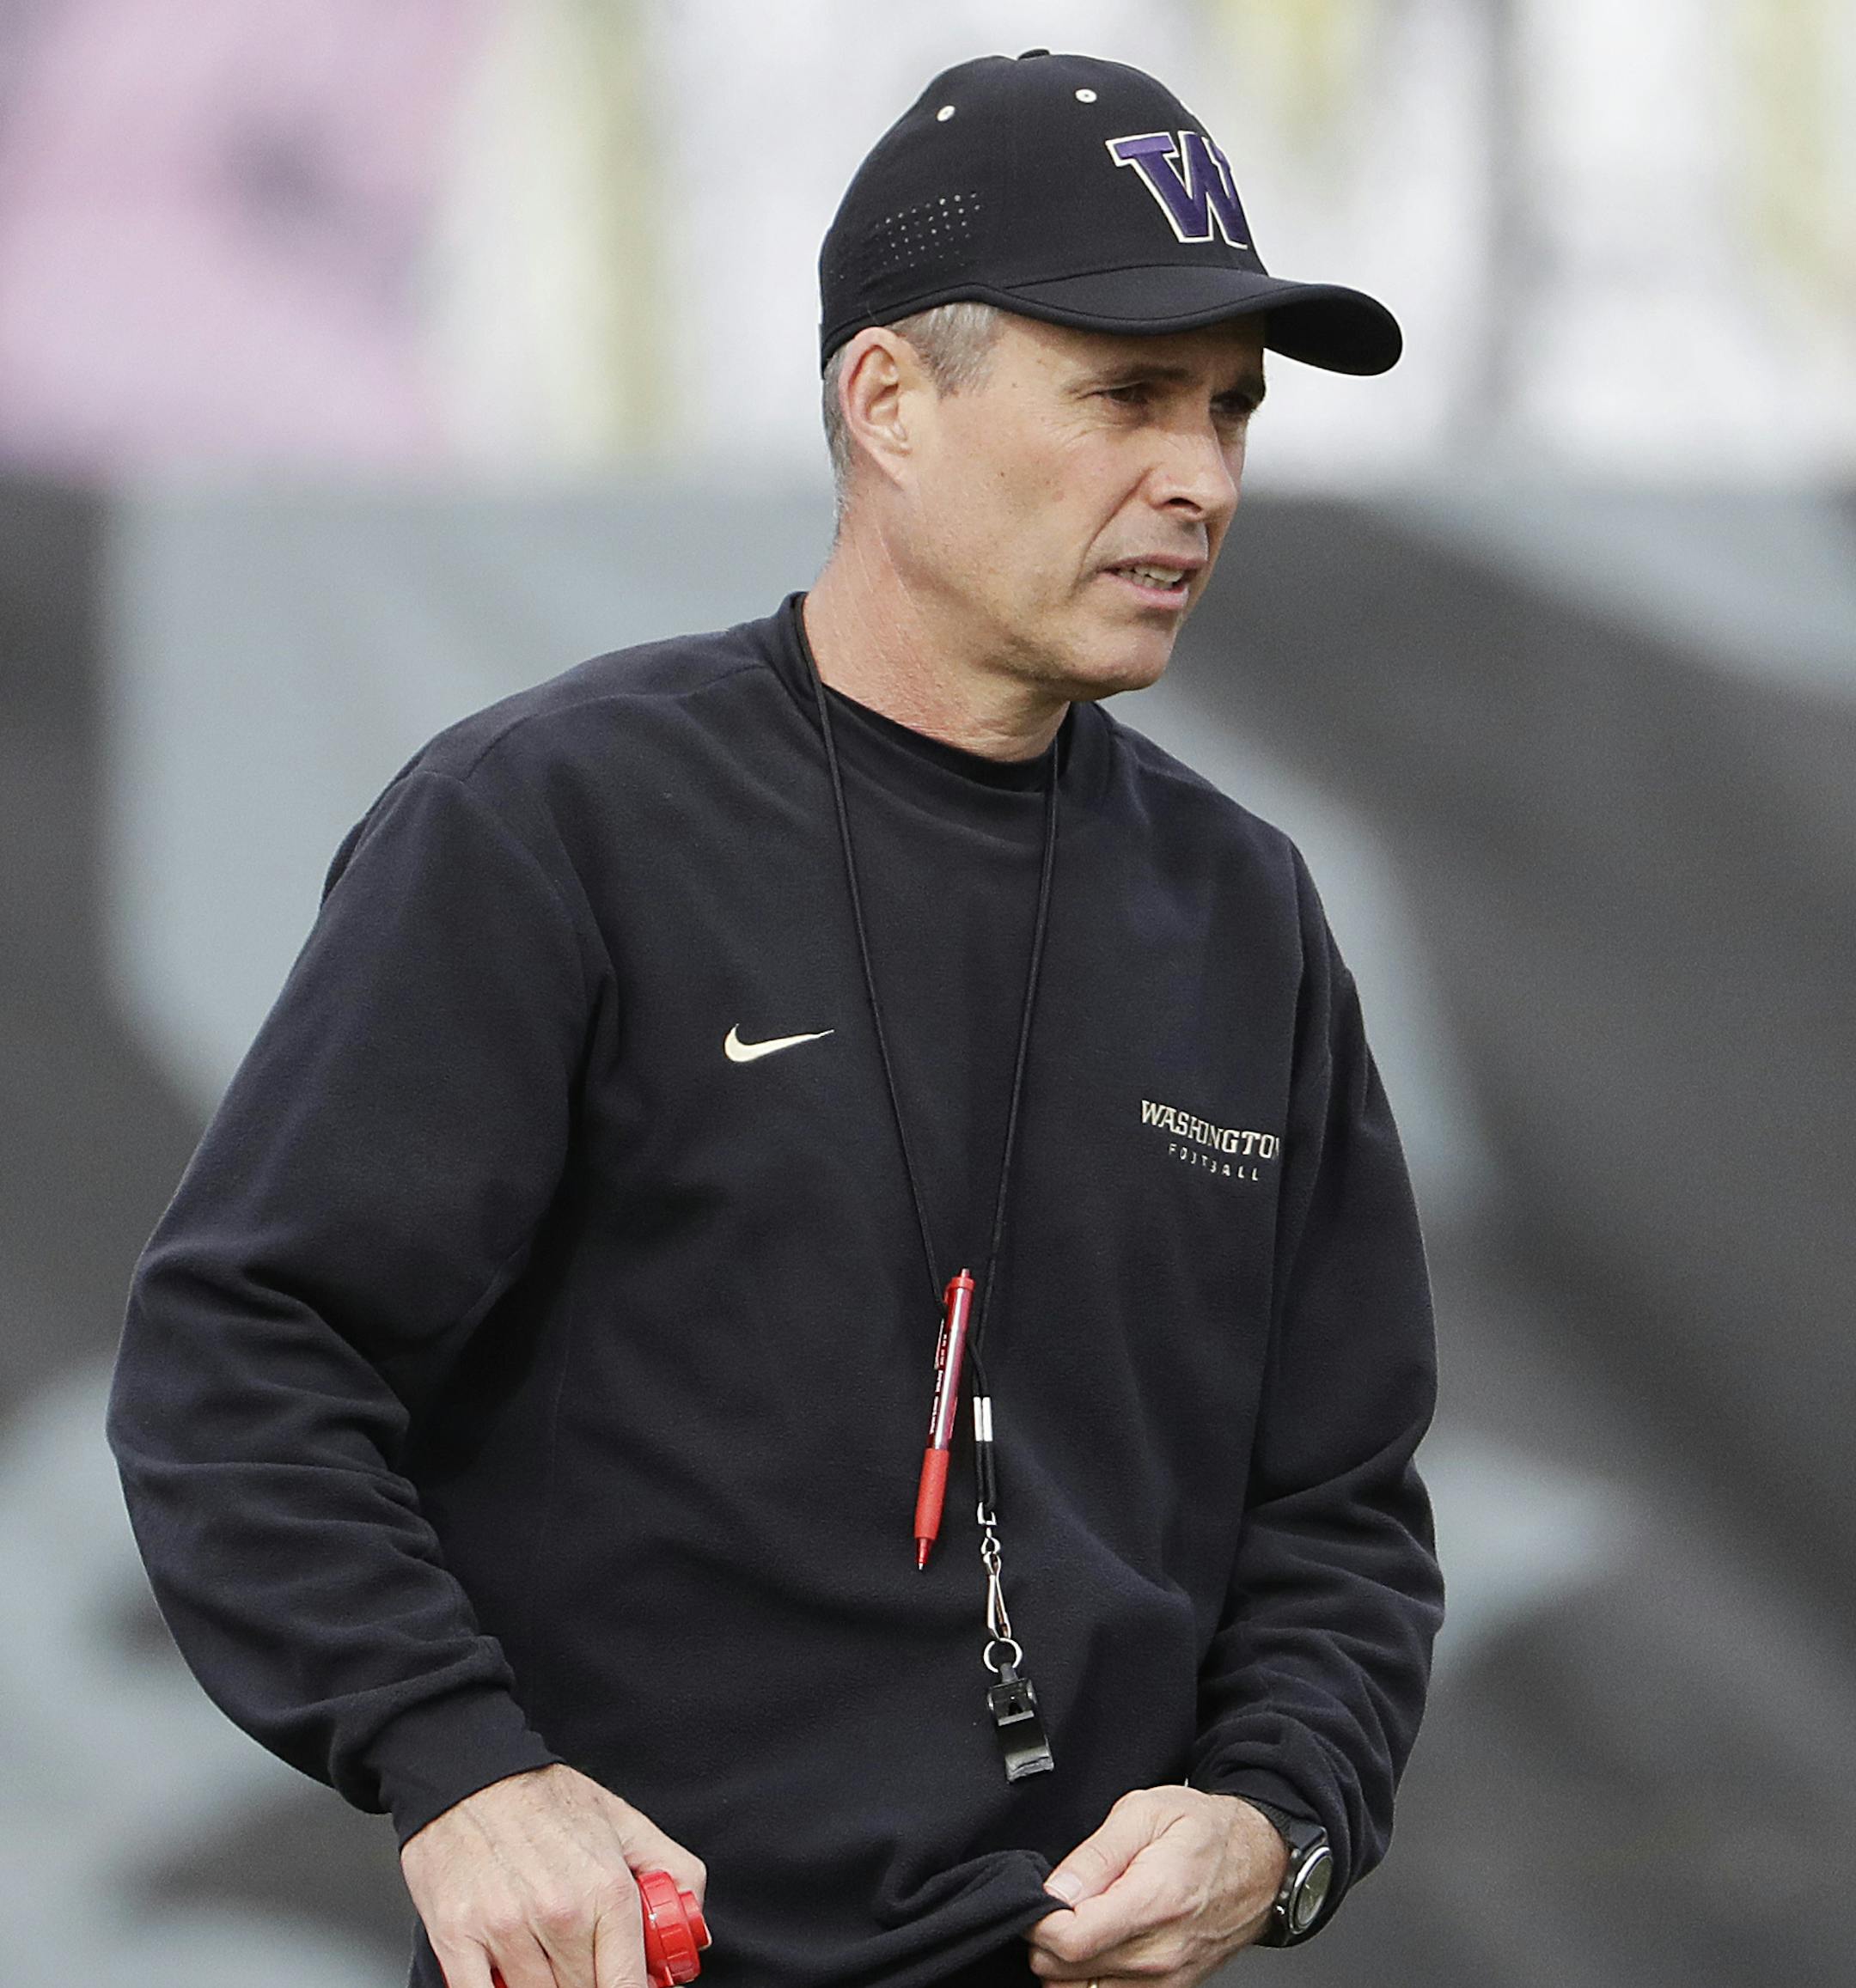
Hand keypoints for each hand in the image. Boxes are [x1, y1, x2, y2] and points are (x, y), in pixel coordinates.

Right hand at [399, 1762, 706, 1987]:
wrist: (469, 1776)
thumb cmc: (544, 1799)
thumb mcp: (623, 1821)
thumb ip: (672, 1870)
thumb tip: (696, 1926)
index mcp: (605, 1887)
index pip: (626, 1984)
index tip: (629, 1984)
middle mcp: (558, 1911)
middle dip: (588, 1979)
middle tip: (583, 1954)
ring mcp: (505, 1928)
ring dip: (546, 1983)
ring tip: (546, 1950)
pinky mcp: (457, 1938)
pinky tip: (509, 1969)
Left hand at [1024, 1787, 1287, 1985]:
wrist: (1261, 1863)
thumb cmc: (1206, 1832)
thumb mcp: (1145, 1811)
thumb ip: (1095, 1854)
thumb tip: (1054, 1892)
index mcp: (1155, 1902)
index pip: (1070, 1942)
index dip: (1037, 1921)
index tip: (1036, 1900)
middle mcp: (1161, 1955)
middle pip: (1064, 1975)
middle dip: (1046, 1940)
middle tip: (1058, 1905)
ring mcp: (1167, 1982)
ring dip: (1065, 1964)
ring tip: (1080, 1921)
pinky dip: (1089, 1978)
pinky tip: (1097, 1943)